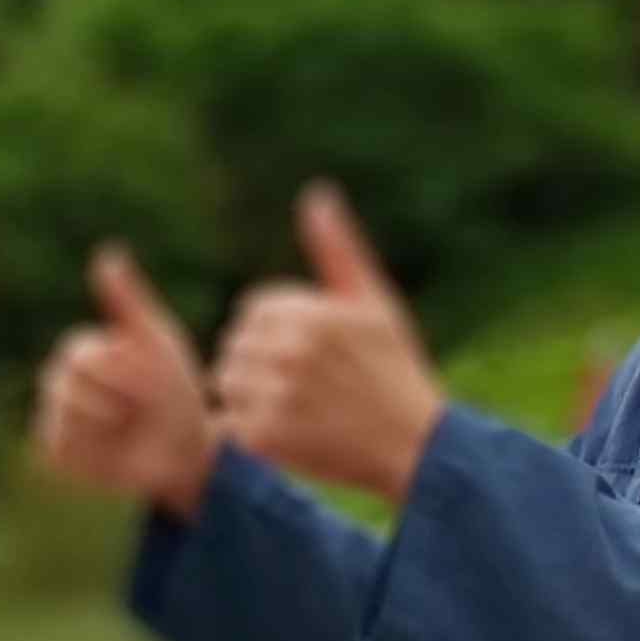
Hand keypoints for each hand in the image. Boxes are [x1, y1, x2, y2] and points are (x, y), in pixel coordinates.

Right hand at [32, 244, 221, 517]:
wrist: (185, 447)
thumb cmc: (173, 390)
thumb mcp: (156, 339)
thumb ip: (128, 301)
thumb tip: (107, 253)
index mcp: (81, 348)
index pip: (83, 353)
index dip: (121, 371)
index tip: (150, 379)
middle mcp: (61, 378)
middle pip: (67, 384)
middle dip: (114, 398)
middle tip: (141, 407)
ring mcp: (55, 414)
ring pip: (65, 416)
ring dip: (107, 425)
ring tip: (129, 427)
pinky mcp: (56, 449)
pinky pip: (62, 446)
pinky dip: (92, 449)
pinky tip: (113, 448)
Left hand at [208, 183, 451, 504]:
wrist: (414, 445)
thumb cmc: (394, 368)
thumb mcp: (373, 301)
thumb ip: (337, 249)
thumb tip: (316, 195)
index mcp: (311, 314)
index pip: (254, 309)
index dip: (278, 330)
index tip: (310, 352)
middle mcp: (291, 352)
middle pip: (236, 343)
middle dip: (260, 359)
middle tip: (302, 384)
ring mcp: (276, 395)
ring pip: (226, 380)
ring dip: (248, 393)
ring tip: (292, 406)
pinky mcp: (266, 437)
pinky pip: (229, 421)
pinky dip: (247, 428)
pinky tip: (284, 431)